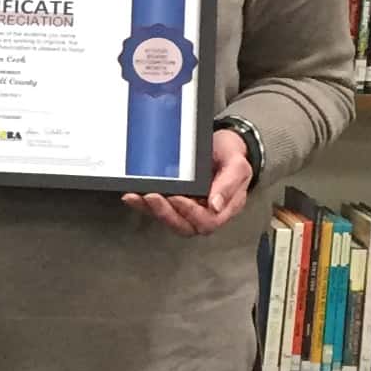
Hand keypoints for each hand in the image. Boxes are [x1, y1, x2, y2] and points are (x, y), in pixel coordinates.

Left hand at [122, 127, 253, 236]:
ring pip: (168, 219)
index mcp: (224, 208)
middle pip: (184, 226)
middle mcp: (204, 212)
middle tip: (152, 197)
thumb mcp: (237, 165)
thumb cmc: (231, 156)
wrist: (222, 144)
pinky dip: (143, 204)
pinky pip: (158, 208)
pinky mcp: (173, 201)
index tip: (178, 198)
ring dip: (151, 210)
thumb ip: (229, 184)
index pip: (207, 221)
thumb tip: (215, 205)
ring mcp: (188, 207)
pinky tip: (132, 196)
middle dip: (165, 214)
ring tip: (136, 197)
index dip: (191, 213)